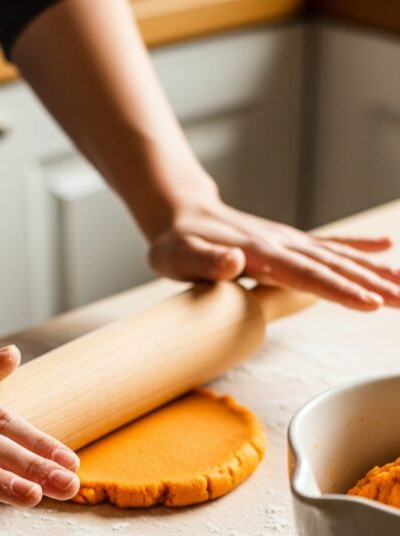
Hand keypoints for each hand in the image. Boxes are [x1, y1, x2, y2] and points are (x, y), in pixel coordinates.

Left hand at [149, 190, 399, 310]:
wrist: (179, 216)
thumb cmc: (175, 244)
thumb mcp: (176, 258)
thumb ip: (205, 262)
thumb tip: (233, 261)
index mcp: (260, 253)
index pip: (307, 275)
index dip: (339, 290)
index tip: (369, 302)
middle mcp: (282, 244)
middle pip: (335, 268)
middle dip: (373, 285)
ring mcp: (288, 242)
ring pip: (339, 259)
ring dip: (375, 272)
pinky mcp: (288, 242)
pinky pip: (329, 246)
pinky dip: (358, 248)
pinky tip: (385, 249)